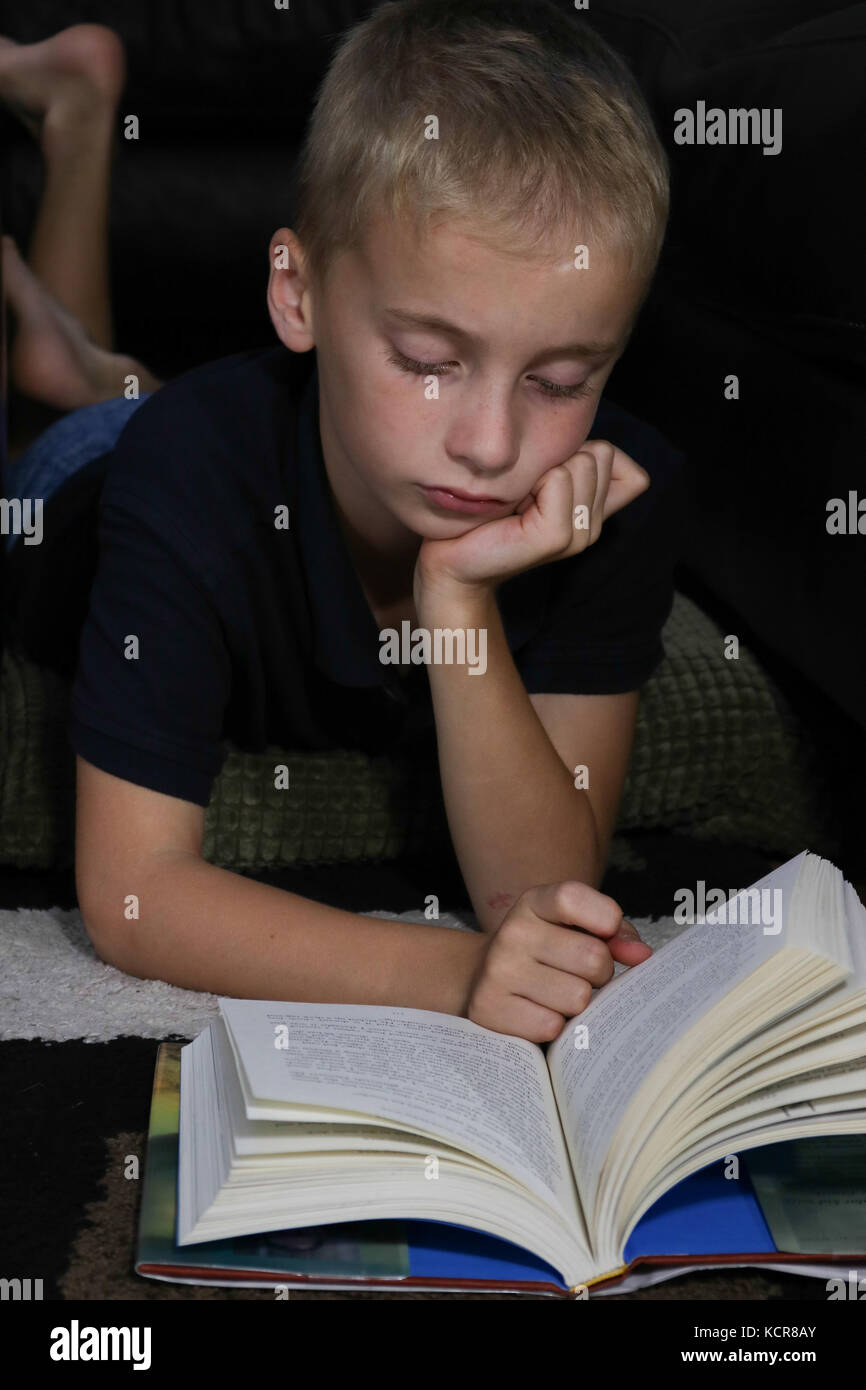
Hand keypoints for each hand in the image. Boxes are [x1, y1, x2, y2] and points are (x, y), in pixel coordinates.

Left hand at [415, 440, 649, 599]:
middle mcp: (593, 527)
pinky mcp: (555, 537)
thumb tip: (604, 447)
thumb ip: (579, 464)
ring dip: (542, 469)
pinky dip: (532, 481)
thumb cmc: (489, 513)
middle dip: (558, 458)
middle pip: (602, 454)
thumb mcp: (540, 479)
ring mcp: (578, 536)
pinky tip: (513, 507)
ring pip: (582, 462)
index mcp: (595, 513)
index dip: (584, 454)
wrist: (454, 555)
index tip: (543, 480)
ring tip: (517, 501)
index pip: (627, 468)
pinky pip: (558, 478)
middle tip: (525, 492)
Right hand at [464, 881, 651, 1042]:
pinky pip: (552, 1026)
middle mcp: (513, 932)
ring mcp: (499, 970)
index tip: (607, 933)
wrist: (480, 975)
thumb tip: (642, 955)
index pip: (574, 898)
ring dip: (579, 1003)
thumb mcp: (574, 927)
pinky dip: (555, 1025)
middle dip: (601, 972)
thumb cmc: (546, 950)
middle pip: (592, 959)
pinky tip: (540, 1010)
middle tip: (581, 973)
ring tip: (559, 993)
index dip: (605, 919)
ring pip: (578, 999)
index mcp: (534, 903)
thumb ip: (614, 932)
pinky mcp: (490, 1008)